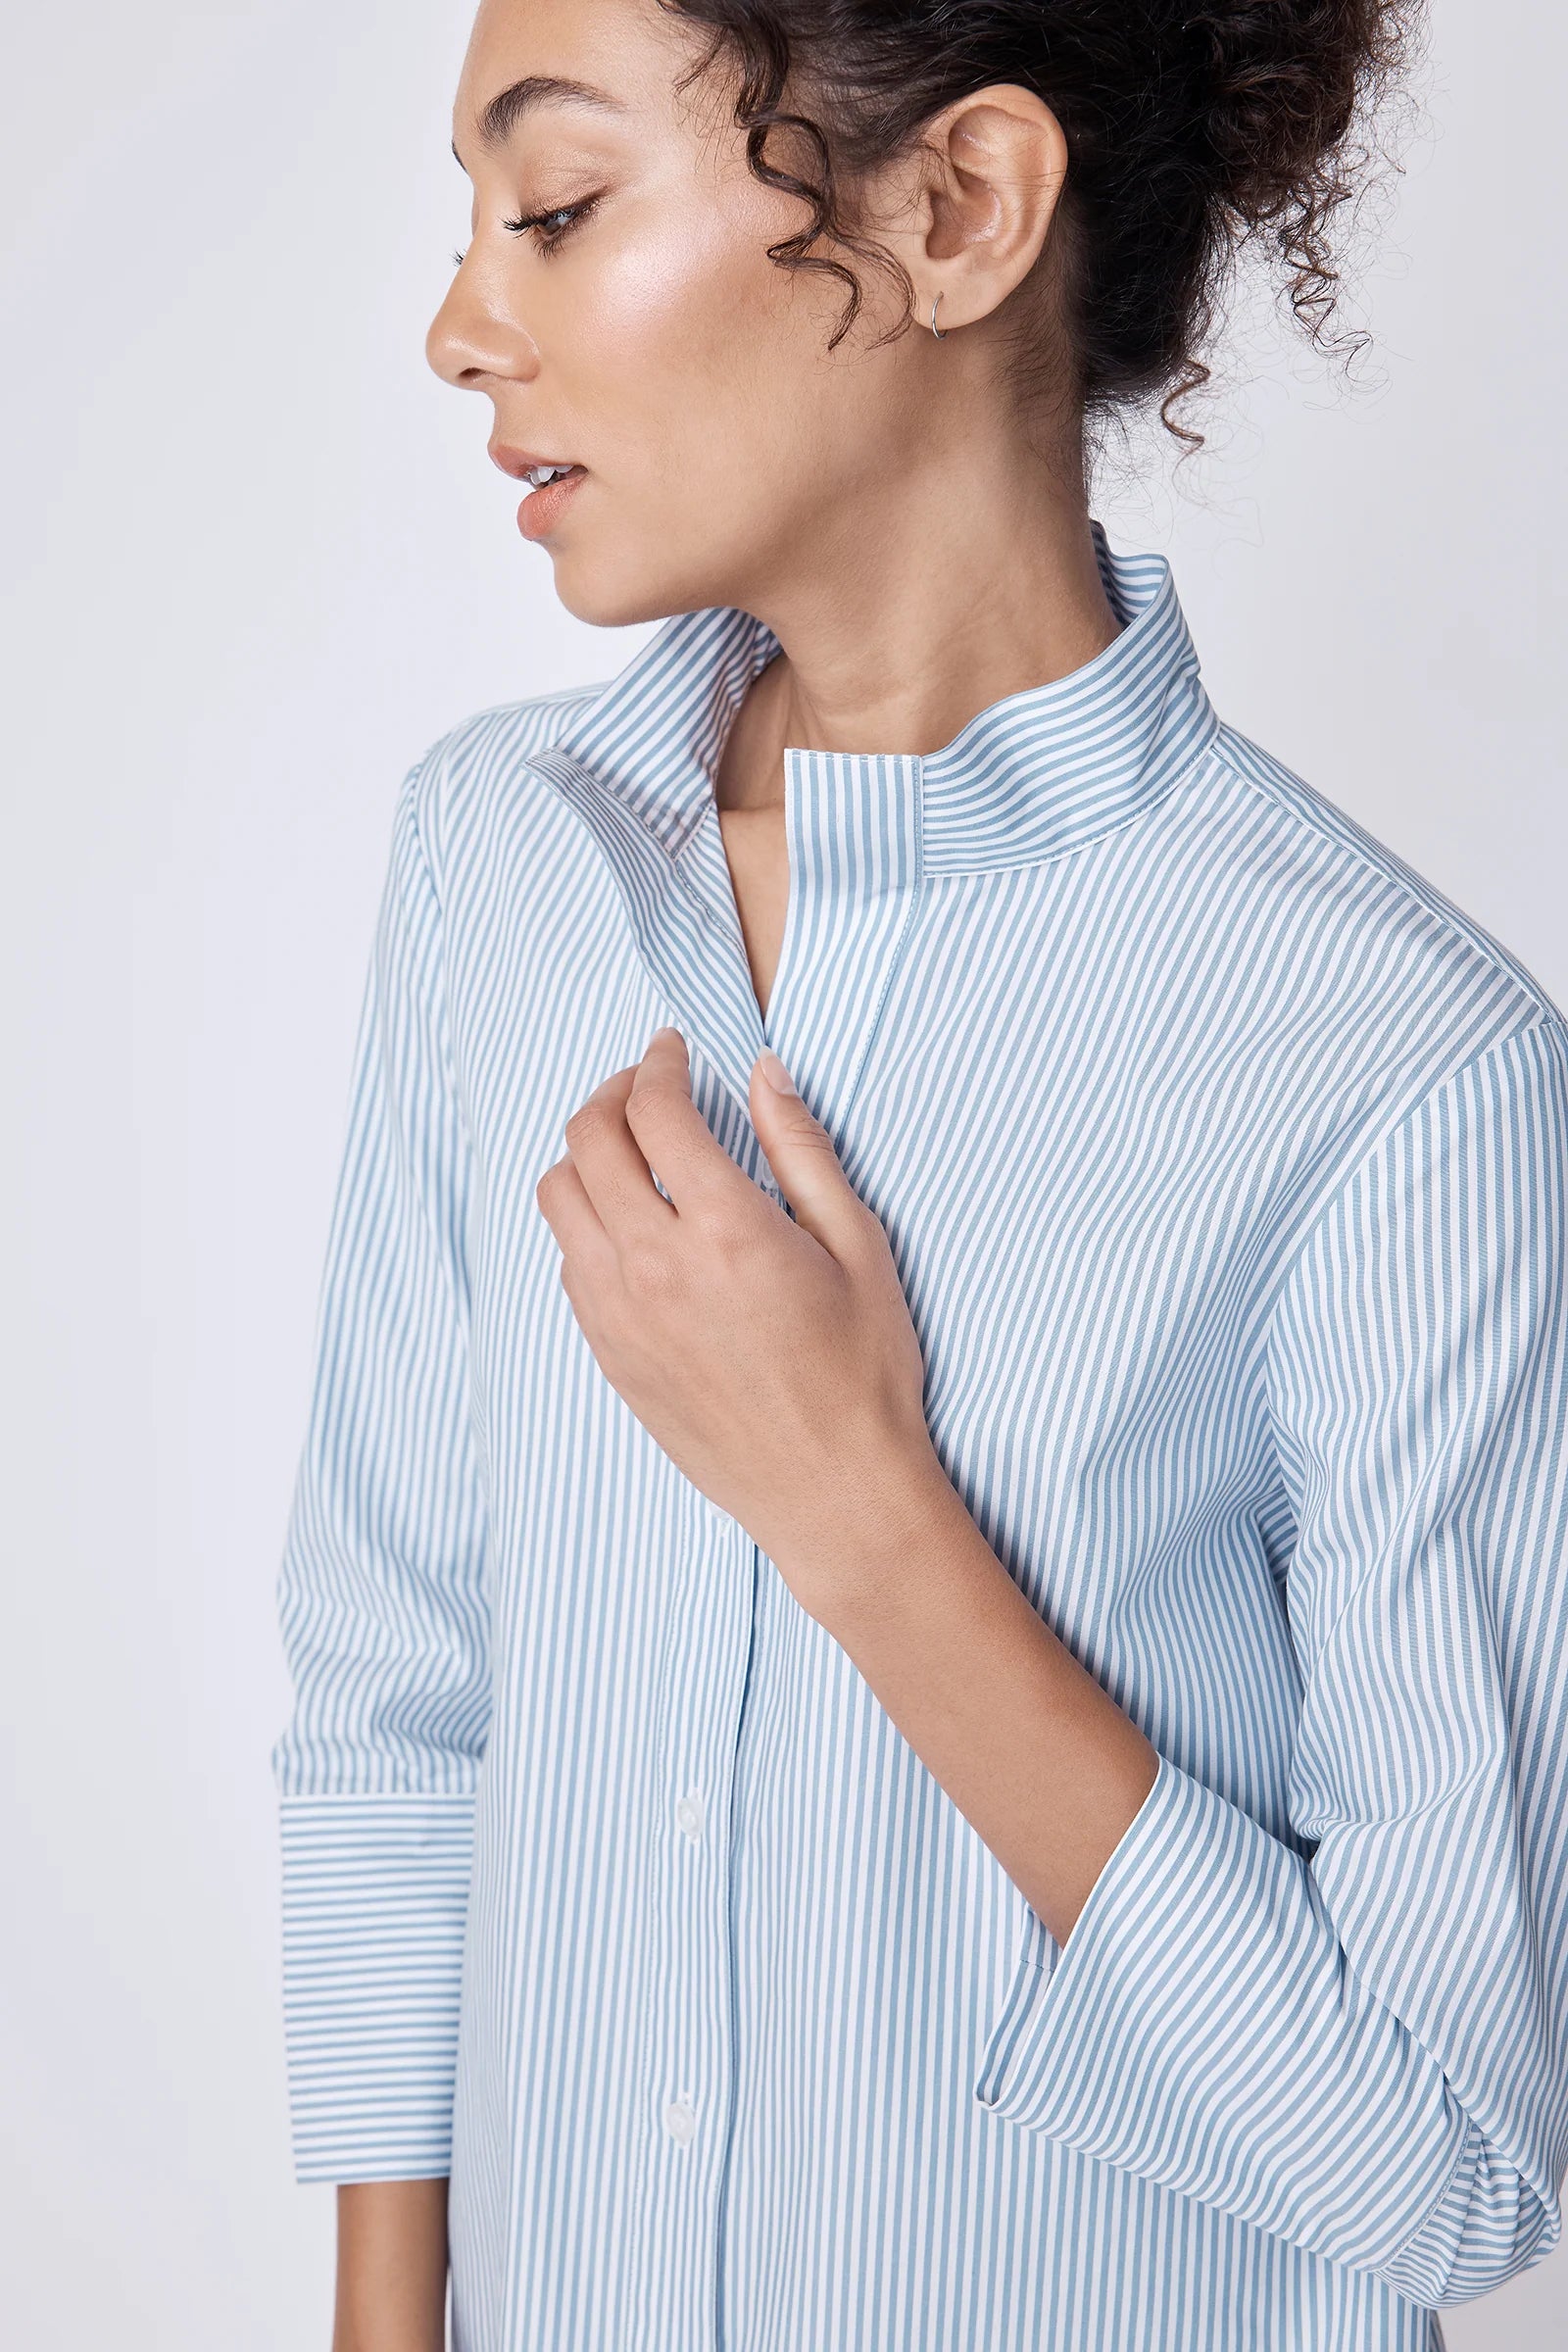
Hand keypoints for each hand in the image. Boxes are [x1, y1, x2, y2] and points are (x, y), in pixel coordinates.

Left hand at [534, 1025, 942, 1617]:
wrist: (833, 1492)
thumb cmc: (863, 1373)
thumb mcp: (858, 1246)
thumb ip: (804, 1150)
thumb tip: (766, 1075)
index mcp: (725, 1230)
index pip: (655, 1111)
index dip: (659, 1064)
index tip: (674, 1051)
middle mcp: (655, 1267)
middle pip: (587, 1142)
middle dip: (613, 1095)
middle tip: (646, 1087)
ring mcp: (620, 1315)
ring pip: (559, 1200)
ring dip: (586, 1156)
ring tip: (629, 1149)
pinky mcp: (609, 1355)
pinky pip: (569, 1263)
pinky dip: (587, 1222)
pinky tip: (633, 1225)